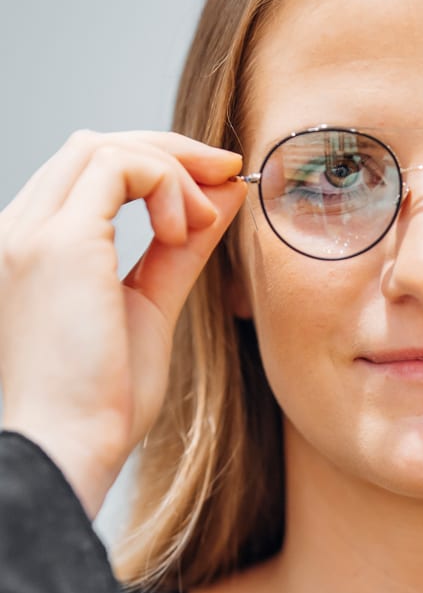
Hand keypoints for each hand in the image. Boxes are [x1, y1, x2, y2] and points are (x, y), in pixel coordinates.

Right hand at [0, 131, 245, 516]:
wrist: (71, 446)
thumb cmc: (104, 395)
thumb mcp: (151, 304)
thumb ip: (182, 248)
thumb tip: (224, 197)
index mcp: (35, 246)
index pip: (91, 171)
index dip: (158, 165)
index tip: (217, 184)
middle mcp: (22, 230)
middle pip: (97, 146)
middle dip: (172, 152)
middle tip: (229, 174)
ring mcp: (33, 232)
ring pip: (106, 147)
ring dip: (173, 171)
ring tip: (201, 224)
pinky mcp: (60, 242)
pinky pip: (118, 167)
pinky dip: (167, 185)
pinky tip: (186, 231)